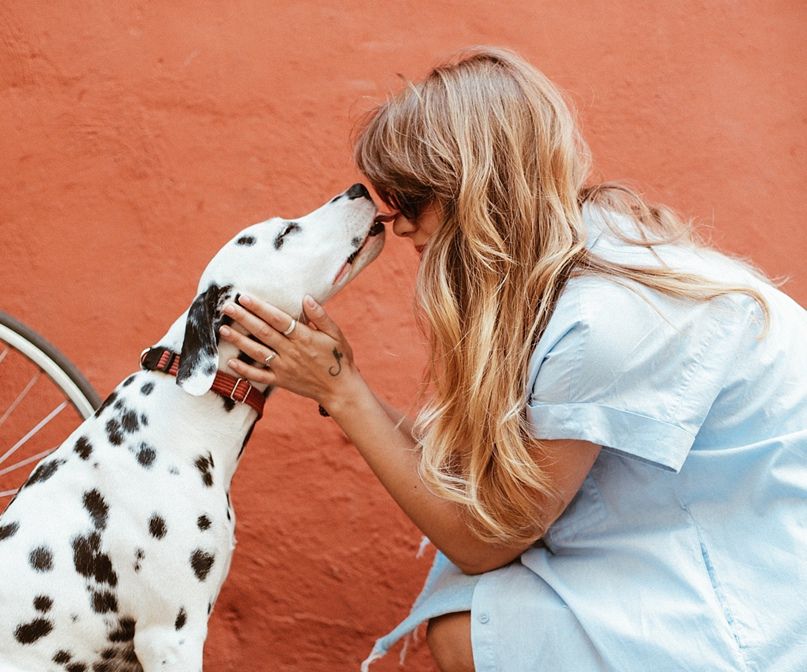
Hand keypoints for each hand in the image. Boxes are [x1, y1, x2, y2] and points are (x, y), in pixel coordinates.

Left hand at [219, 294, 357, 406]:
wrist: (340, 389)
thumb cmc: (339, 358)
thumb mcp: (336, 334)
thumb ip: (320, 316)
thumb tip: (306, 298)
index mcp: (304, 337)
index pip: (277, 319)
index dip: (260, 308)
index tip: (245, 297)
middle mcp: (291, 351)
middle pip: (263, 332)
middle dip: (243, 318)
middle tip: (227, 306)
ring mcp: (284, 367)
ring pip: (257, 351)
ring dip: (239, 340)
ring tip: (223, 329)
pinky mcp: (281, 380)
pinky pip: (259, 376)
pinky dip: (244, 370)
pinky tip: (231, 362)